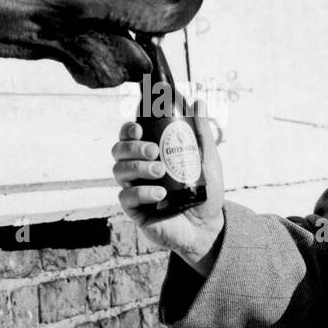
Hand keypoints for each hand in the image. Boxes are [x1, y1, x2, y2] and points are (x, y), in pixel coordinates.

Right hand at [111, 99, 224, 272]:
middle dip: (132, 147)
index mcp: (150, 155)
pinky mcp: (135, 210)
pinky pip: (126, 197)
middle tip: (154, 151)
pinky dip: (142, 192)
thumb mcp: (207, 159)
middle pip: (118, 151)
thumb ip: (201, 131)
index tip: (138, 127)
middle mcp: (138, 170)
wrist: (208, 226)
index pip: (129, 137)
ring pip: (119, 171)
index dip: (127, 130)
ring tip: (160, 171)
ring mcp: (134, 190)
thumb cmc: (205, 192)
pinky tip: (159, 194)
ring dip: (138, 167)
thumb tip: (200, 101)